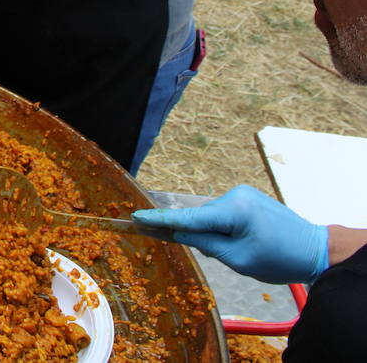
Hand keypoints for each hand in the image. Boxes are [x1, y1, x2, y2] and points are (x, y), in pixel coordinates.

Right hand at [132, 185, 328, 283]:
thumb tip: (178, 233)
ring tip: (241, 250)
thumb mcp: (239, 259)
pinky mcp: (248, 197)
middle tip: (220, 255)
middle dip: (201, 235)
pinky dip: (224, 226)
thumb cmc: (280, 259)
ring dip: (215, 232)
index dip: (161, 219)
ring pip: (213, 216)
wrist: (316, 249)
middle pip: (202, 217)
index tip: (136, 216)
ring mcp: (242, 194)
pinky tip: (242, 241)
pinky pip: (224, 213)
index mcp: (234, 210)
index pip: (189, 216)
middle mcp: (235, 195)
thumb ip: (205, 244)